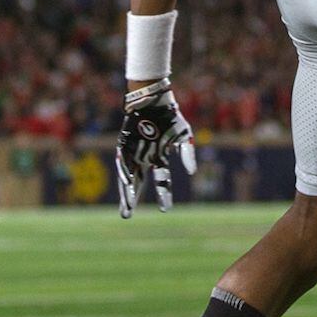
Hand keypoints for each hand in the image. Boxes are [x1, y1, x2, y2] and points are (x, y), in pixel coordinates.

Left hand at [116, 79, 197, 218]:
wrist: (154, 100)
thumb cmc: (169, 116)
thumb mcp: (184, 135)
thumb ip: (187, 153)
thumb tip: (192, 172)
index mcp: (159, 157)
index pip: (162, 180)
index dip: (164, 194)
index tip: (166, 209)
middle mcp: (144, 158)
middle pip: (138, 182)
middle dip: (132, 198)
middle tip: (127, 216)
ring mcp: (134, 152)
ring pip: (129, 176)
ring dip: (127, 191)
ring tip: (125, 207)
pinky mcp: (124, 145)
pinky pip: (124, 163)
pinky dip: (124, 174)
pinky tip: (126, 184)